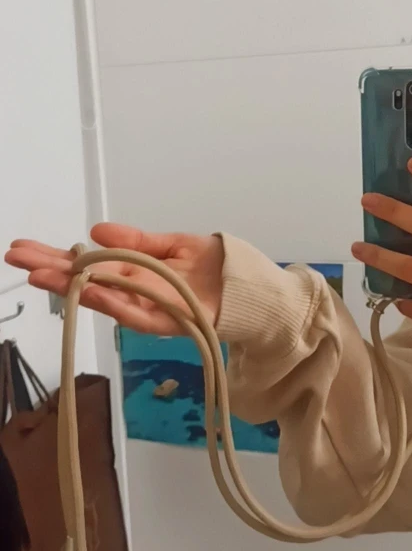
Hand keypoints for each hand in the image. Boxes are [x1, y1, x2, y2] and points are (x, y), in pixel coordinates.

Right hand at [5, 225, 223, 335]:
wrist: (249, 290)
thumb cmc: (212, 267)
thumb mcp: (172, 244)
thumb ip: (136, 241)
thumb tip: (96, 229)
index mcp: (131, 272)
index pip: (85, 263)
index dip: (55, 256)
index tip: (23, 247)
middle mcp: (132, 291)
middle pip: (84, 281)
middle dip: (49, 270)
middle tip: (15, 258)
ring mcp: (146, 307)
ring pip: (100, 298)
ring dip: (69, 288)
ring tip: (38, 275)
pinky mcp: (165, 321)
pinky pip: (133, 313)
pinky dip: (110, 301)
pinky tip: (86, 291)